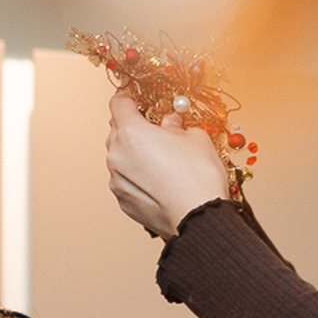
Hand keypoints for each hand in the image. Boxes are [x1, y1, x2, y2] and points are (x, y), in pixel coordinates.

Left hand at [104, 93, 229, 240]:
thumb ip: (177, 126)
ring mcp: (117, 180)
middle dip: (136, 129)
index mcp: (131, 132)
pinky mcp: (123, 202)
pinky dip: (139, 179)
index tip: (138, 101)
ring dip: (136, 156)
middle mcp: (117, 154)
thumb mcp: (196, 138)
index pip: (118, 103)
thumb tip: (171, 124)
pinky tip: (161, 183)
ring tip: (164, 164)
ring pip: (121, 158)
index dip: (130, 99)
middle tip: (160, 134)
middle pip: (118, 131)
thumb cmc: (198, 178)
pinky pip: (127, 181)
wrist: (200, 218)